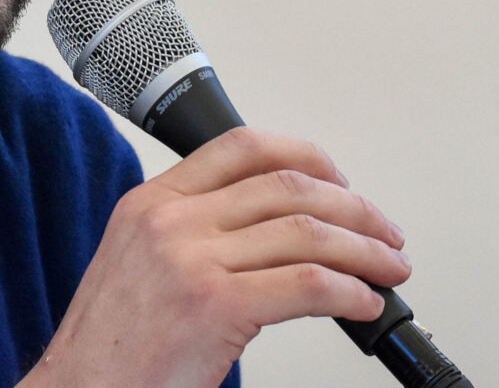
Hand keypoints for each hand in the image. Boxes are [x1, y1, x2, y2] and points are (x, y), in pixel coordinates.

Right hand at [24, 126, 410, 387]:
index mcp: (152, 202)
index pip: (243, 148)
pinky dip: (350, 292)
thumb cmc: (110, 351)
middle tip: (384, 233)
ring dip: (364, 251)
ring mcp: (191, 260)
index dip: (307, 157)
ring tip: (388, 269)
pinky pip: (307, 285)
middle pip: (288, 187)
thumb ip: (193, 234)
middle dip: (353, 208)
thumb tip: (275, 231)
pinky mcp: (214, 306)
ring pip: (307, 233)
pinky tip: (362, 304)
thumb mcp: (139, 265)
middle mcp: (171, 221)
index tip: (340, 180)